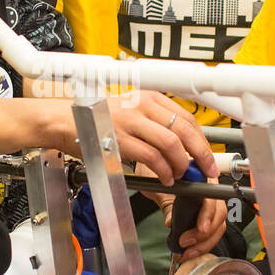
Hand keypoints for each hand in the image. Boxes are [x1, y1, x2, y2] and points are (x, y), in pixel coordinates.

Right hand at [103, 92, 218, 186]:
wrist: (67, 120)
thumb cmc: (98, 119)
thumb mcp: (131, 112)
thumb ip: (156, 124)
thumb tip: (183, 147)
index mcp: (149, 97)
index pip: (187, 118)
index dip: (202, 141)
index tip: (208, 156)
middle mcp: (142, 106)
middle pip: (184, 131)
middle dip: (201, 154)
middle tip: (206, 169)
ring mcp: (131, 122)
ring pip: (171, 144)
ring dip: (181, 164)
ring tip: (180, 175)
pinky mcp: (120, 139)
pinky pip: (152, 157)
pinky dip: (164, 171)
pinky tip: (165, 178)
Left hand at [157, 190, 227, 260]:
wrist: (161, 184)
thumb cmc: (163, 183)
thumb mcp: (161, 191)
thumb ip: (167, 205)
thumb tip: (171, 223)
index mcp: (204, 178)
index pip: (213, 197)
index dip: (208, 214)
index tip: (201, 229)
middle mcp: (212, 191)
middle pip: (219, 215)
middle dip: (204, 234)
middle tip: (186, 243)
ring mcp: (213, 206)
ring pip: (219, 227)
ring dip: (204, 244)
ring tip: (187, 252)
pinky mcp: (209, 220)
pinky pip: (213, 234)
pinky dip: (203, 245)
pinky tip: (191, 252)